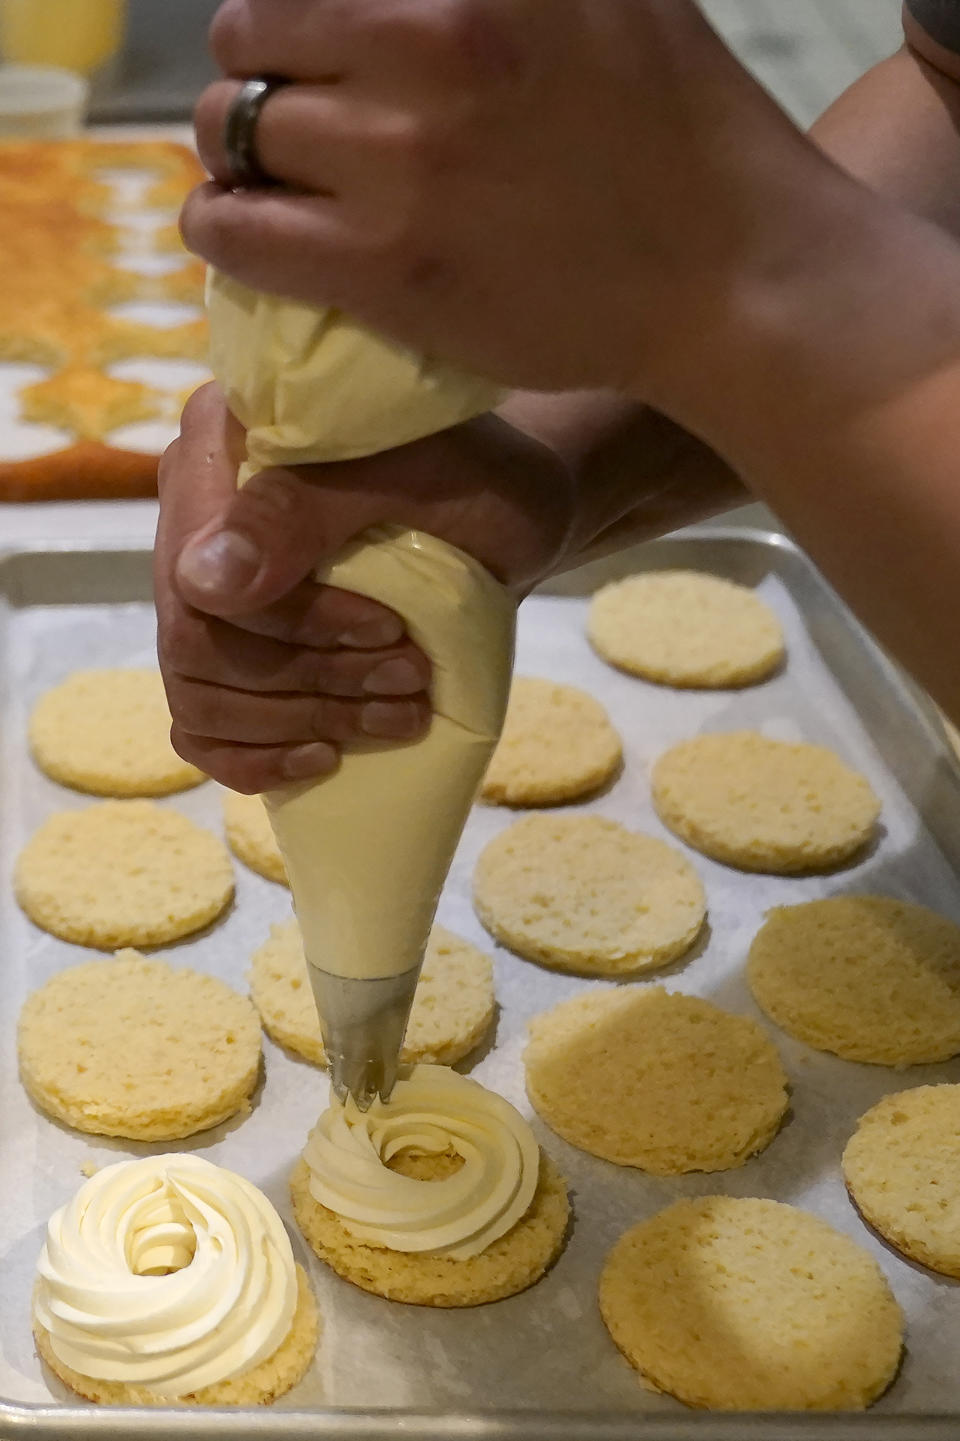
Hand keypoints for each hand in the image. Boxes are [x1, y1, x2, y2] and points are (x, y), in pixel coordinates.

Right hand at [155, 384, 573, 791]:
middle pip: (194, 644)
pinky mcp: (232, 651)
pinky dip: (259, 758)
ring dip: (300, 723)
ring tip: (396, 714)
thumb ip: (303, 511)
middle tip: (408, 677)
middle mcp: (193, 514)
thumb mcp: (412, 478)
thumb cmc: (473, 479)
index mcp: (218, 445)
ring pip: (198, 696)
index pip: (196, 573)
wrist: (508, 511)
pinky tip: (325, 756)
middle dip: (309, 678)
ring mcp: (204, 591)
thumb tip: (202, 582)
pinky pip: (200, 731)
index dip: (290, 624)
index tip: (388, 629)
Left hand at [181, 0, 832, 405]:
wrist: (732, 272)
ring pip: (231, 133)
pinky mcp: (387, 267)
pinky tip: (242, 233)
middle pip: (251, 34)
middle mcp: (425, 42)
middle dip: (254, 72)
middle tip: (282, 116)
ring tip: (262, 182)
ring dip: (233, 154)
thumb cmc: (683, 128)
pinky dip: (221, 228)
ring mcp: (401, 160)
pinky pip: (237, 231)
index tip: (311, 50)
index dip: (296, 13)